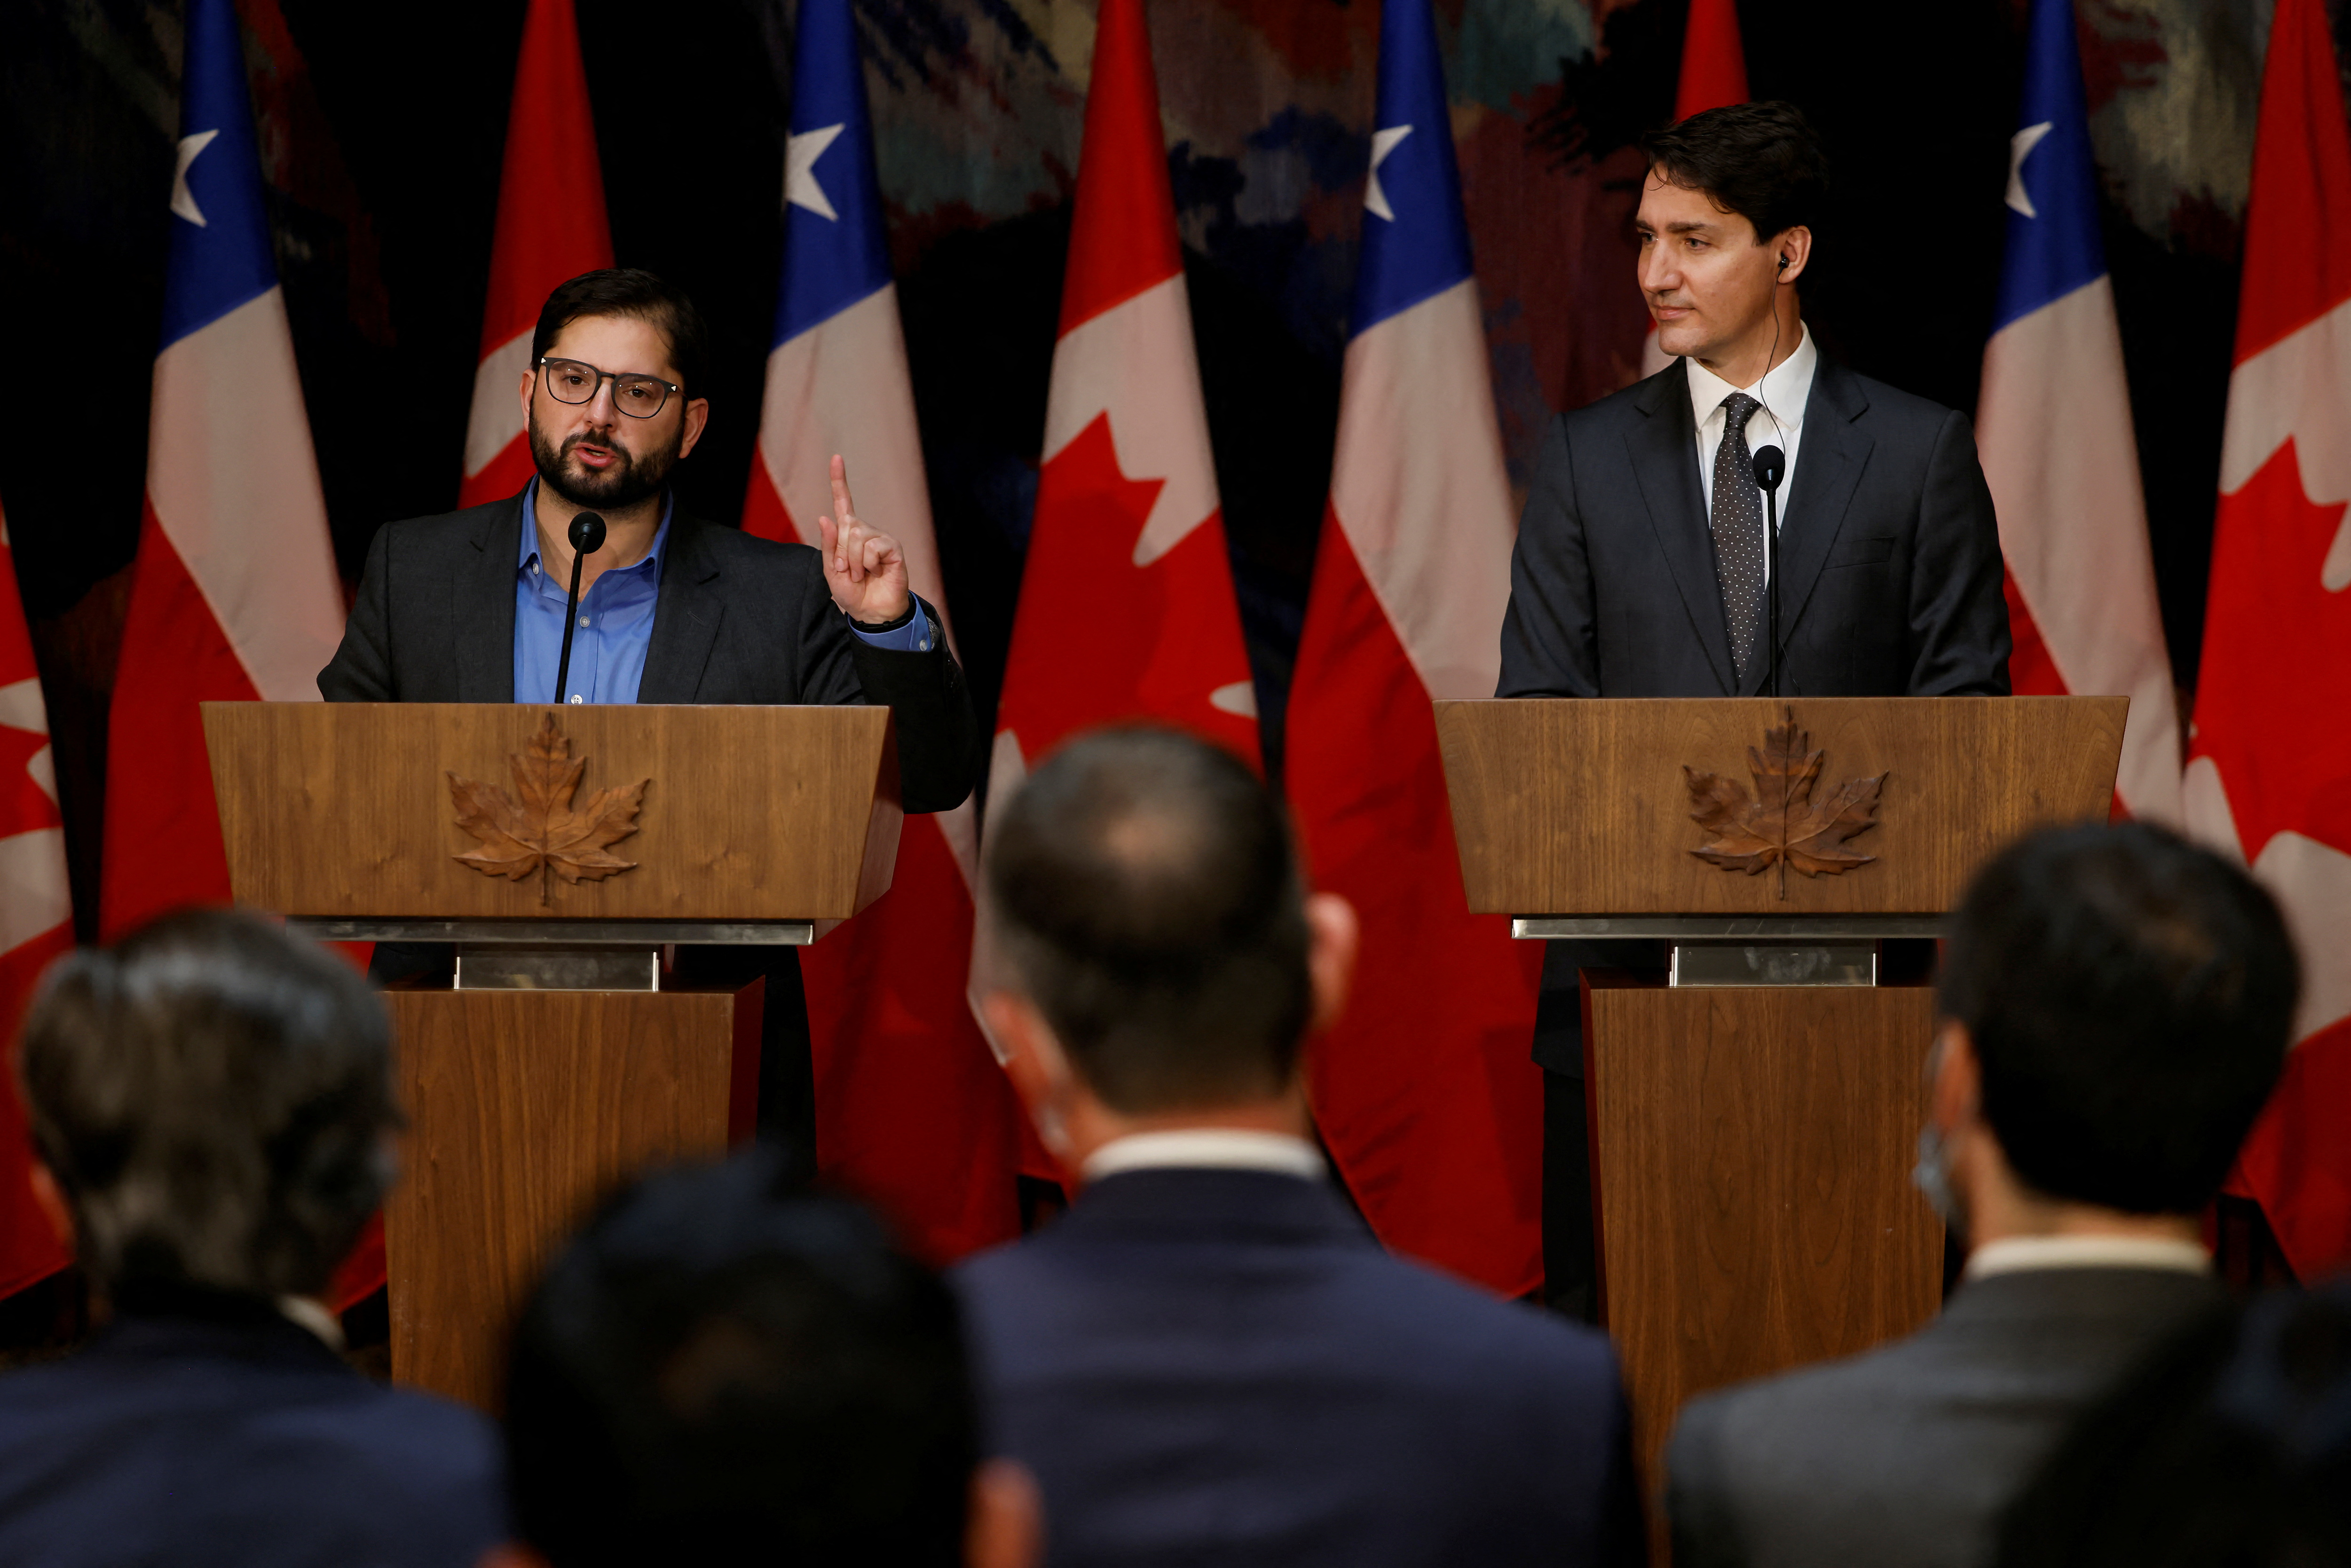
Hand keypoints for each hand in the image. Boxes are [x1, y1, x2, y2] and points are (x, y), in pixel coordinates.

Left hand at [816, 454, 911, 625]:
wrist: (871, 612)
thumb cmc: (851, 592)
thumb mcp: (831, 571)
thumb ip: (828, 546)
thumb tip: (825, 517)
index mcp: (847, 534)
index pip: (843, 502)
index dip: (839, 481)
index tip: (836, 458)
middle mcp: (865, 531)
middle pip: (846, 525)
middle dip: (841, 552)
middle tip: (847, 571)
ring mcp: (880, 538)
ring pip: (857, 536)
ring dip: (853, 561)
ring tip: (860, 574)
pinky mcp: (892, 548)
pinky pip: (873, 547)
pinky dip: (867, 563)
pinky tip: (875, 572)